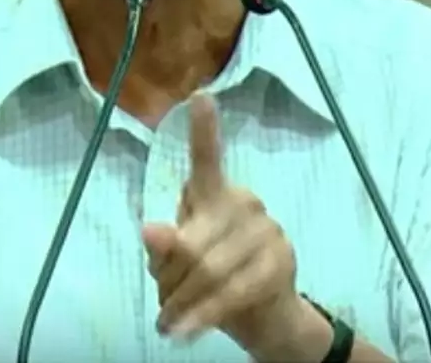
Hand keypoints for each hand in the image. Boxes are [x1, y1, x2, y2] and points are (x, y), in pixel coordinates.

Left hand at [140, 94, 310, 353]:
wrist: (267, 319)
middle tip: (162, 310)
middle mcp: (245, 201)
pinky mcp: (280, 262)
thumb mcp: (177, 268)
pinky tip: (184, 332)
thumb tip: (150, 230)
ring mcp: (268, 230)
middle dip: (170, 282)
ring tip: (169, 325)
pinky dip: (201, 316)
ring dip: (181, 305)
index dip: (204, 130)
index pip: (207, 159)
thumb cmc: (211, 283)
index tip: (200, 96)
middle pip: (192, 242)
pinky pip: (230, 292)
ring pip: (208, 270)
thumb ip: (164, 249)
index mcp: (216, 195)